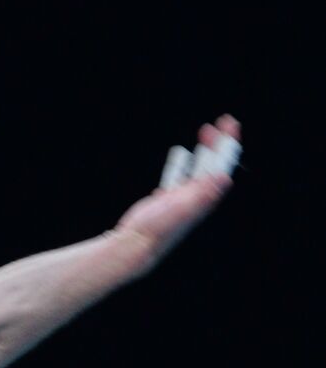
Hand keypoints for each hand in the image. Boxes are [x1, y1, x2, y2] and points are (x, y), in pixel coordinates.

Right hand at [117, 114, 241, 266]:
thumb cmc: (158, 229)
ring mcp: (182, 198)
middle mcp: (197, 197)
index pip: (223, 165)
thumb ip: (203, 194)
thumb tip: (224, 177)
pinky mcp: (166, 199)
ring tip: (206, 132)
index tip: (231, 124)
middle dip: (219, 142)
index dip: (229, 144)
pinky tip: (181, 156)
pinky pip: (178, 176)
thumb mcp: (182, 208)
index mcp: (204, 197)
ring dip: (205, 150)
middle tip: (222, 121)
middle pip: (214, 164)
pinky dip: (182, 164)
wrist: (137, 246)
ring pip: (198, 168)